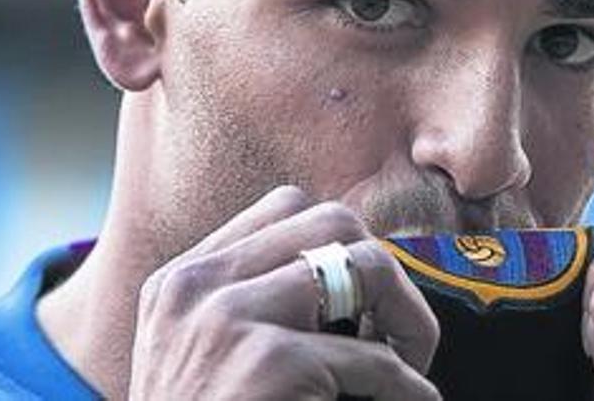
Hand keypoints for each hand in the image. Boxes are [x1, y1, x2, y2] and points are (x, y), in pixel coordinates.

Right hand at [129, 186, 440, 399]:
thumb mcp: (205, 356)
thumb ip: (258, 306)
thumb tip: (359, 275)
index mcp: (183, 280)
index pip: (287, 209)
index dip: (342, 244)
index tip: (361, 300)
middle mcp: (198, 286)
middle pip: (333, 220)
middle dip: (384, 271)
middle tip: (397, 331)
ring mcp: (228, 318)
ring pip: (366, 264)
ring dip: (409, 316)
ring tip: (411, 363)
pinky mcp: (268, 362)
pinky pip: (375, 358)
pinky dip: (408, 386)